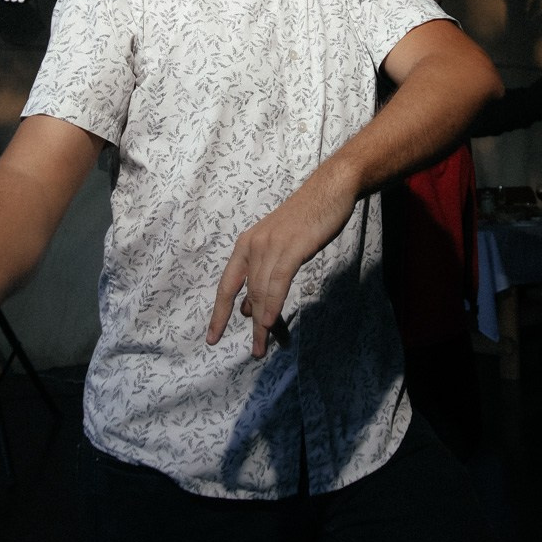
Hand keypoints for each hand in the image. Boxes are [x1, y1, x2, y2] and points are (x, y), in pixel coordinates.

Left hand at [206, 164, 356, 357]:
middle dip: (252, 326)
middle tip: (258, 351)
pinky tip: (269, 322)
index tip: (212, 338)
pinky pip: (277, 281)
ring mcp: (271, 245)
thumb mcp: (279, 247)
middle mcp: (252, 246)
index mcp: (246, 245)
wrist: (330, 190)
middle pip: (248, 294)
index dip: (218, 314)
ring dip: (264, 323)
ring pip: (262, 292)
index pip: (226, 286)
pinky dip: (272, 304)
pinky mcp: (291, 247)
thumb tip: (251, 306)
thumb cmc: (307, 219)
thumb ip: (264, 274)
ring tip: (266, 346)